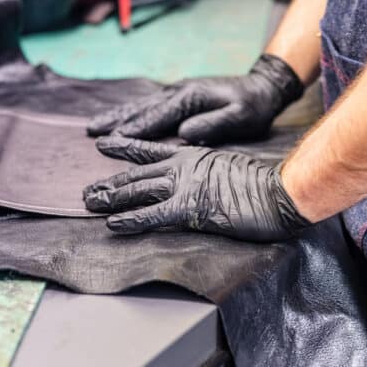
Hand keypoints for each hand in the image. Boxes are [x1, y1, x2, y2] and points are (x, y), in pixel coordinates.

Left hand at [83, 136, 310, 241]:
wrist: (279, 192)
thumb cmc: (262, 184)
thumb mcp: (227, 168)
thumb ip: (206, 171)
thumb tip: (198, 180)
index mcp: (192, 155)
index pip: (150, 150)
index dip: (125, 147)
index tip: (104, 143)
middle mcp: (183, 166)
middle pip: (137, 174)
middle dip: (110, 183)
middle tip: (87, 191)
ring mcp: (184, 186)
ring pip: (138, 191)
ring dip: (111, 198)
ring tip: (89, 204)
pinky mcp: (189, 209)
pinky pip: (152, 214)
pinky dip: (130, 219)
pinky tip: (112, 223)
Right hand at [87, 55, 304, 145]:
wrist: (262, 87)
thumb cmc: (253, 106)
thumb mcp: (241, 116)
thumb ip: (214, 124)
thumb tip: (186, 133)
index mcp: (191, 97)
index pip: (158, 115)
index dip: (135, 128)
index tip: (114, 139)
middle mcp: (179, 92)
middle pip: (141, 108)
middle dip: (116, 121)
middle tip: (91, 132)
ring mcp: (177, 92)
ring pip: (141, 106)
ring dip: (117, 116)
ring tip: (93, 127)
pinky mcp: (179, 97)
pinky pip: (149, 106)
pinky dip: (130, 113)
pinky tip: (118, 120)